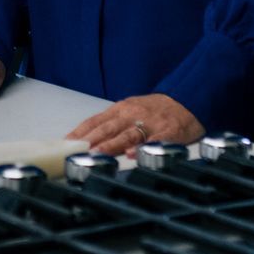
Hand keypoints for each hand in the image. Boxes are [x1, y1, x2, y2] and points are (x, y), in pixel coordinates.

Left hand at [70, 94, 204, 156]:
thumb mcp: (130, 110)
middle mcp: (132, 114)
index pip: (95, 121)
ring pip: (127, 134)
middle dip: (91, 141)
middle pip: (108, 128)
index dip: (79, 133)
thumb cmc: (156, 109)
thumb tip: (87, 141)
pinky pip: (154, 140)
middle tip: (77, 152)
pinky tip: (133, 154)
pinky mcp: (168, 131)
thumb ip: (112, 125)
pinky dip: (143, 147)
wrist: (188, 99)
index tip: (65, 144)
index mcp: (121, 109)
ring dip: (111, 145)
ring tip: (98, 154)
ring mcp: (150, 122)